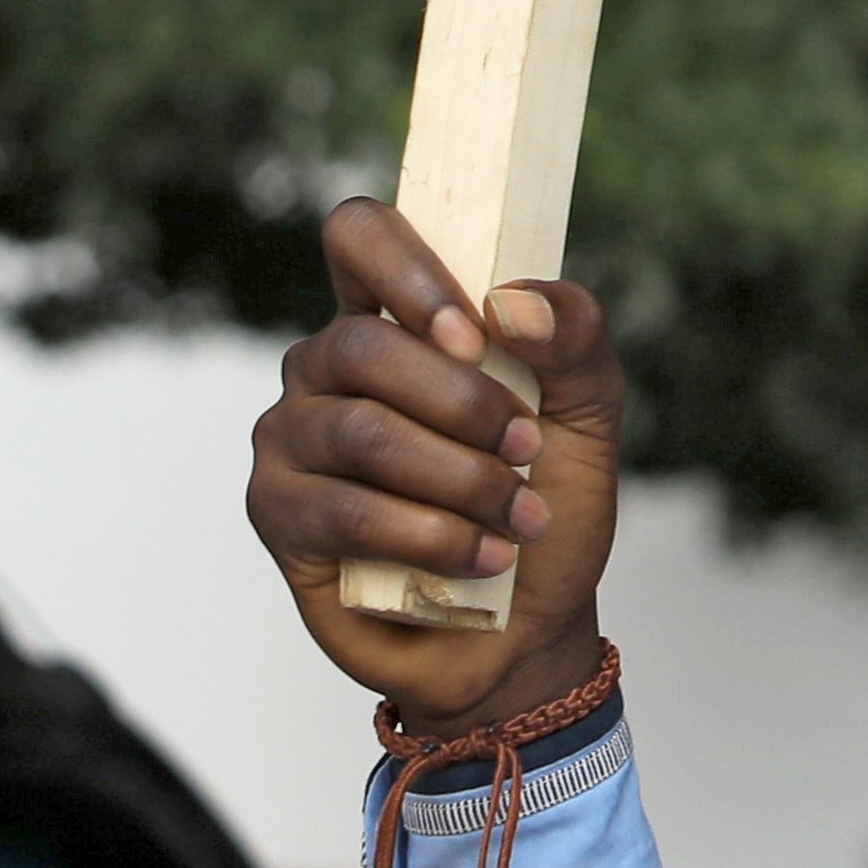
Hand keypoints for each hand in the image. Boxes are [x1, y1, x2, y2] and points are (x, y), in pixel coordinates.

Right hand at [244, 199, 624, 730]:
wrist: (525, 632)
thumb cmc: (544, 503)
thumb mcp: (588, 415)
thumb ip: (575, 339)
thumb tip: (513, 304)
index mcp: (393, 316)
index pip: (358, 235)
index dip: (409, 271)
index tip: (474, 334)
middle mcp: (327, 365)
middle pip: (364, 343)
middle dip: (464, 404)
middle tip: (525, 452)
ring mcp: (293, 437)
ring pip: (361, 431)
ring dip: (459, 480)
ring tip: (518, 518)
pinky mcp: (279, 514)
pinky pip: (345, 511)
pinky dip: (429, 537)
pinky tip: (481, 559)